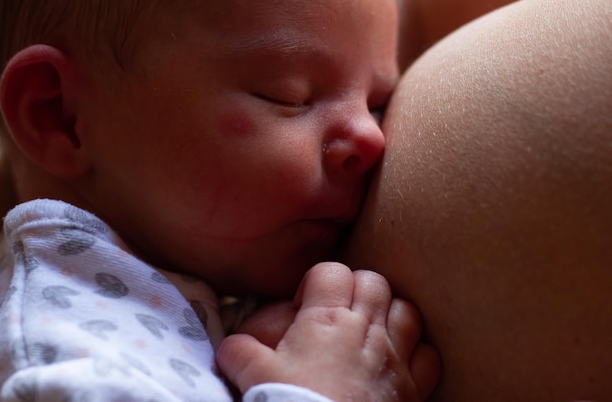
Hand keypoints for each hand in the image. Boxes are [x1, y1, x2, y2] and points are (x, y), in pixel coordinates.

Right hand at [217, 262, 439, 401]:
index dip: (317, 281)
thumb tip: (229, 346)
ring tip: (373, 328)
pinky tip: (399, 360)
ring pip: (406, 310)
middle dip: (356, 288)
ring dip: (391, 313)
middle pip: (374, 281)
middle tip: (340, 310)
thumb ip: (240, 352)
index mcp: (326, 320)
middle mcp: (365, 330)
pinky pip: (428, 354)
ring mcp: (394, 356)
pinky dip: (417, 352)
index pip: (331, 271)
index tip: (306, 303)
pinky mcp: (413, 387)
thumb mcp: (254, 376)